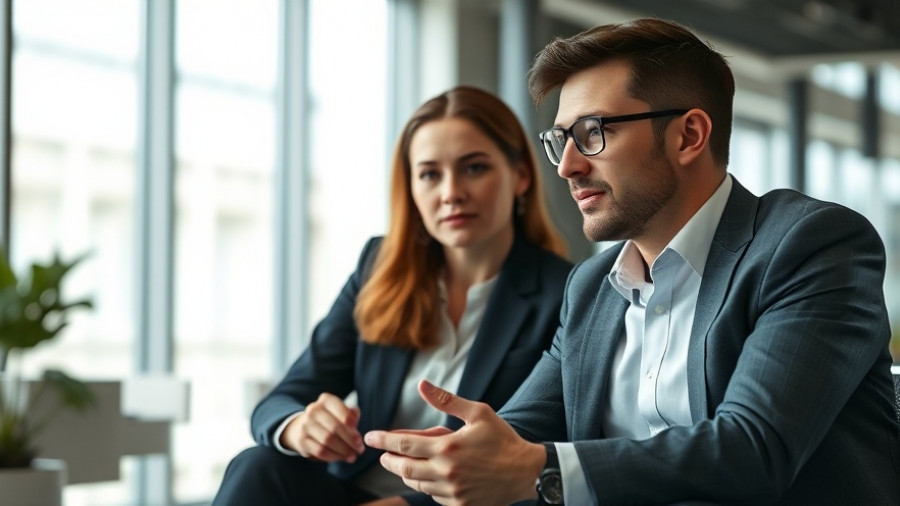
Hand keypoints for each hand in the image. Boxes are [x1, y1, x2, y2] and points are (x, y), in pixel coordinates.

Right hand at [281, 392, 364, 462]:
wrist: (303, 427)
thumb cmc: (330, 419)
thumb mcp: (341, 412)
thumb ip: (352, 414)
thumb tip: (355, 421)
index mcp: (326, 400)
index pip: (342, 411)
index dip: (352, 425)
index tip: (360, 437)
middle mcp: (313, 410)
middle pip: (335, 428)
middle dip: (350, 441)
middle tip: (360, 450)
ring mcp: (305, 425)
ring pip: (328, 440)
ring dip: (343, 451)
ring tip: (352, 456)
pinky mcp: (302, 440)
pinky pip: (320, 451)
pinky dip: (333, 456)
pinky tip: (341, 457)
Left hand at [364, 380, 544, 504]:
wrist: (526, 472)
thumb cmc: (502, 439)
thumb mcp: (478, 413)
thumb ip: (446, 400)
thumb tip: (421, 385)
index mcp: (448, 447)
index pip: (403, 445)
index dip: (383, 441)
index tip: (369, 437)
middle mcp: (446, 472)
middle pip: (404, 468)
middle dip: (388, 461)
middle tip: (382, 455)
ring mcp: (452, 491)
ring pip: (417, 484)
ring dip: (406, 473)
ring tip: (404, 464)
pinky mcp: (460, 505)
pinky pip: (433, 497)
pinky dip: (426, 486)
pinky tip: (429, 477)